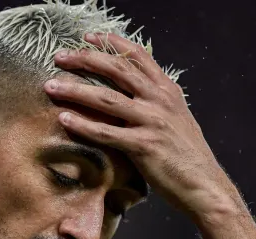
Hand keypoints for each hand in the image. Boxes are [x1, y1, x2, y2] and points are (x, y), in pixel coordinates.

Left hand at [44, 33, 244, 222]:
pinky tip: (64, 119)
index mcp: (167, 90)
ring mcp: (152, 122)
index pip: (137, 56)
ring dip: (75, 91)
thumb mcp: (177, 117)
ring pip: (106, 99)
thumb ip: (157, 101)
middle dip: (85, 59)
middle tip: (59, 57)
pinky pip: (106, 133)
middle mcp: (160, 100)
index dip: (111, 43)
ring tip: (51, 87)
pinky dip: (83, 125)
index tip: (88, 37)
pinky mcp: (144, 146)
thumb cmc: (187, 155)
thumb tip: (134, 91)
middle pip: (116, 70)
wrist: (204, 185)